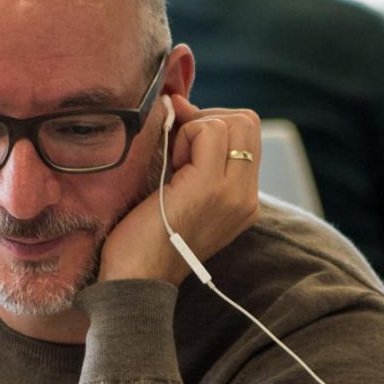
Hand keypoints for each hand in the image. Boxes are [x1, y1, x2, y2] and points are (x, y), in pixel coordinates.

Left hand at [98, 94, 261, 285]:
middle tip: (179, 154)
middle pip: (247, 121)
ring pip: (232, 121)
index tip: (183, 150)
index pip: (248, 135)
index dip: (213, 126)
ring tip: (175, 165)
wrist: (136, 279)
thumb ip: (194, 155)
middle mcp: (247, 197)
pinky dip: (184, 136)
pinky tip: (170, 167)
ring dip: (195, 130)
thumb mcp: (182, 192)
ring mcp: (233, 192)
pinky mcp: (210, 187)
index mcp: (244, 199)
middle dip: (208, 122)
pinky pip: (207, 130)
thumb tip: (180, 104)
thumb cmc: (146, 237)